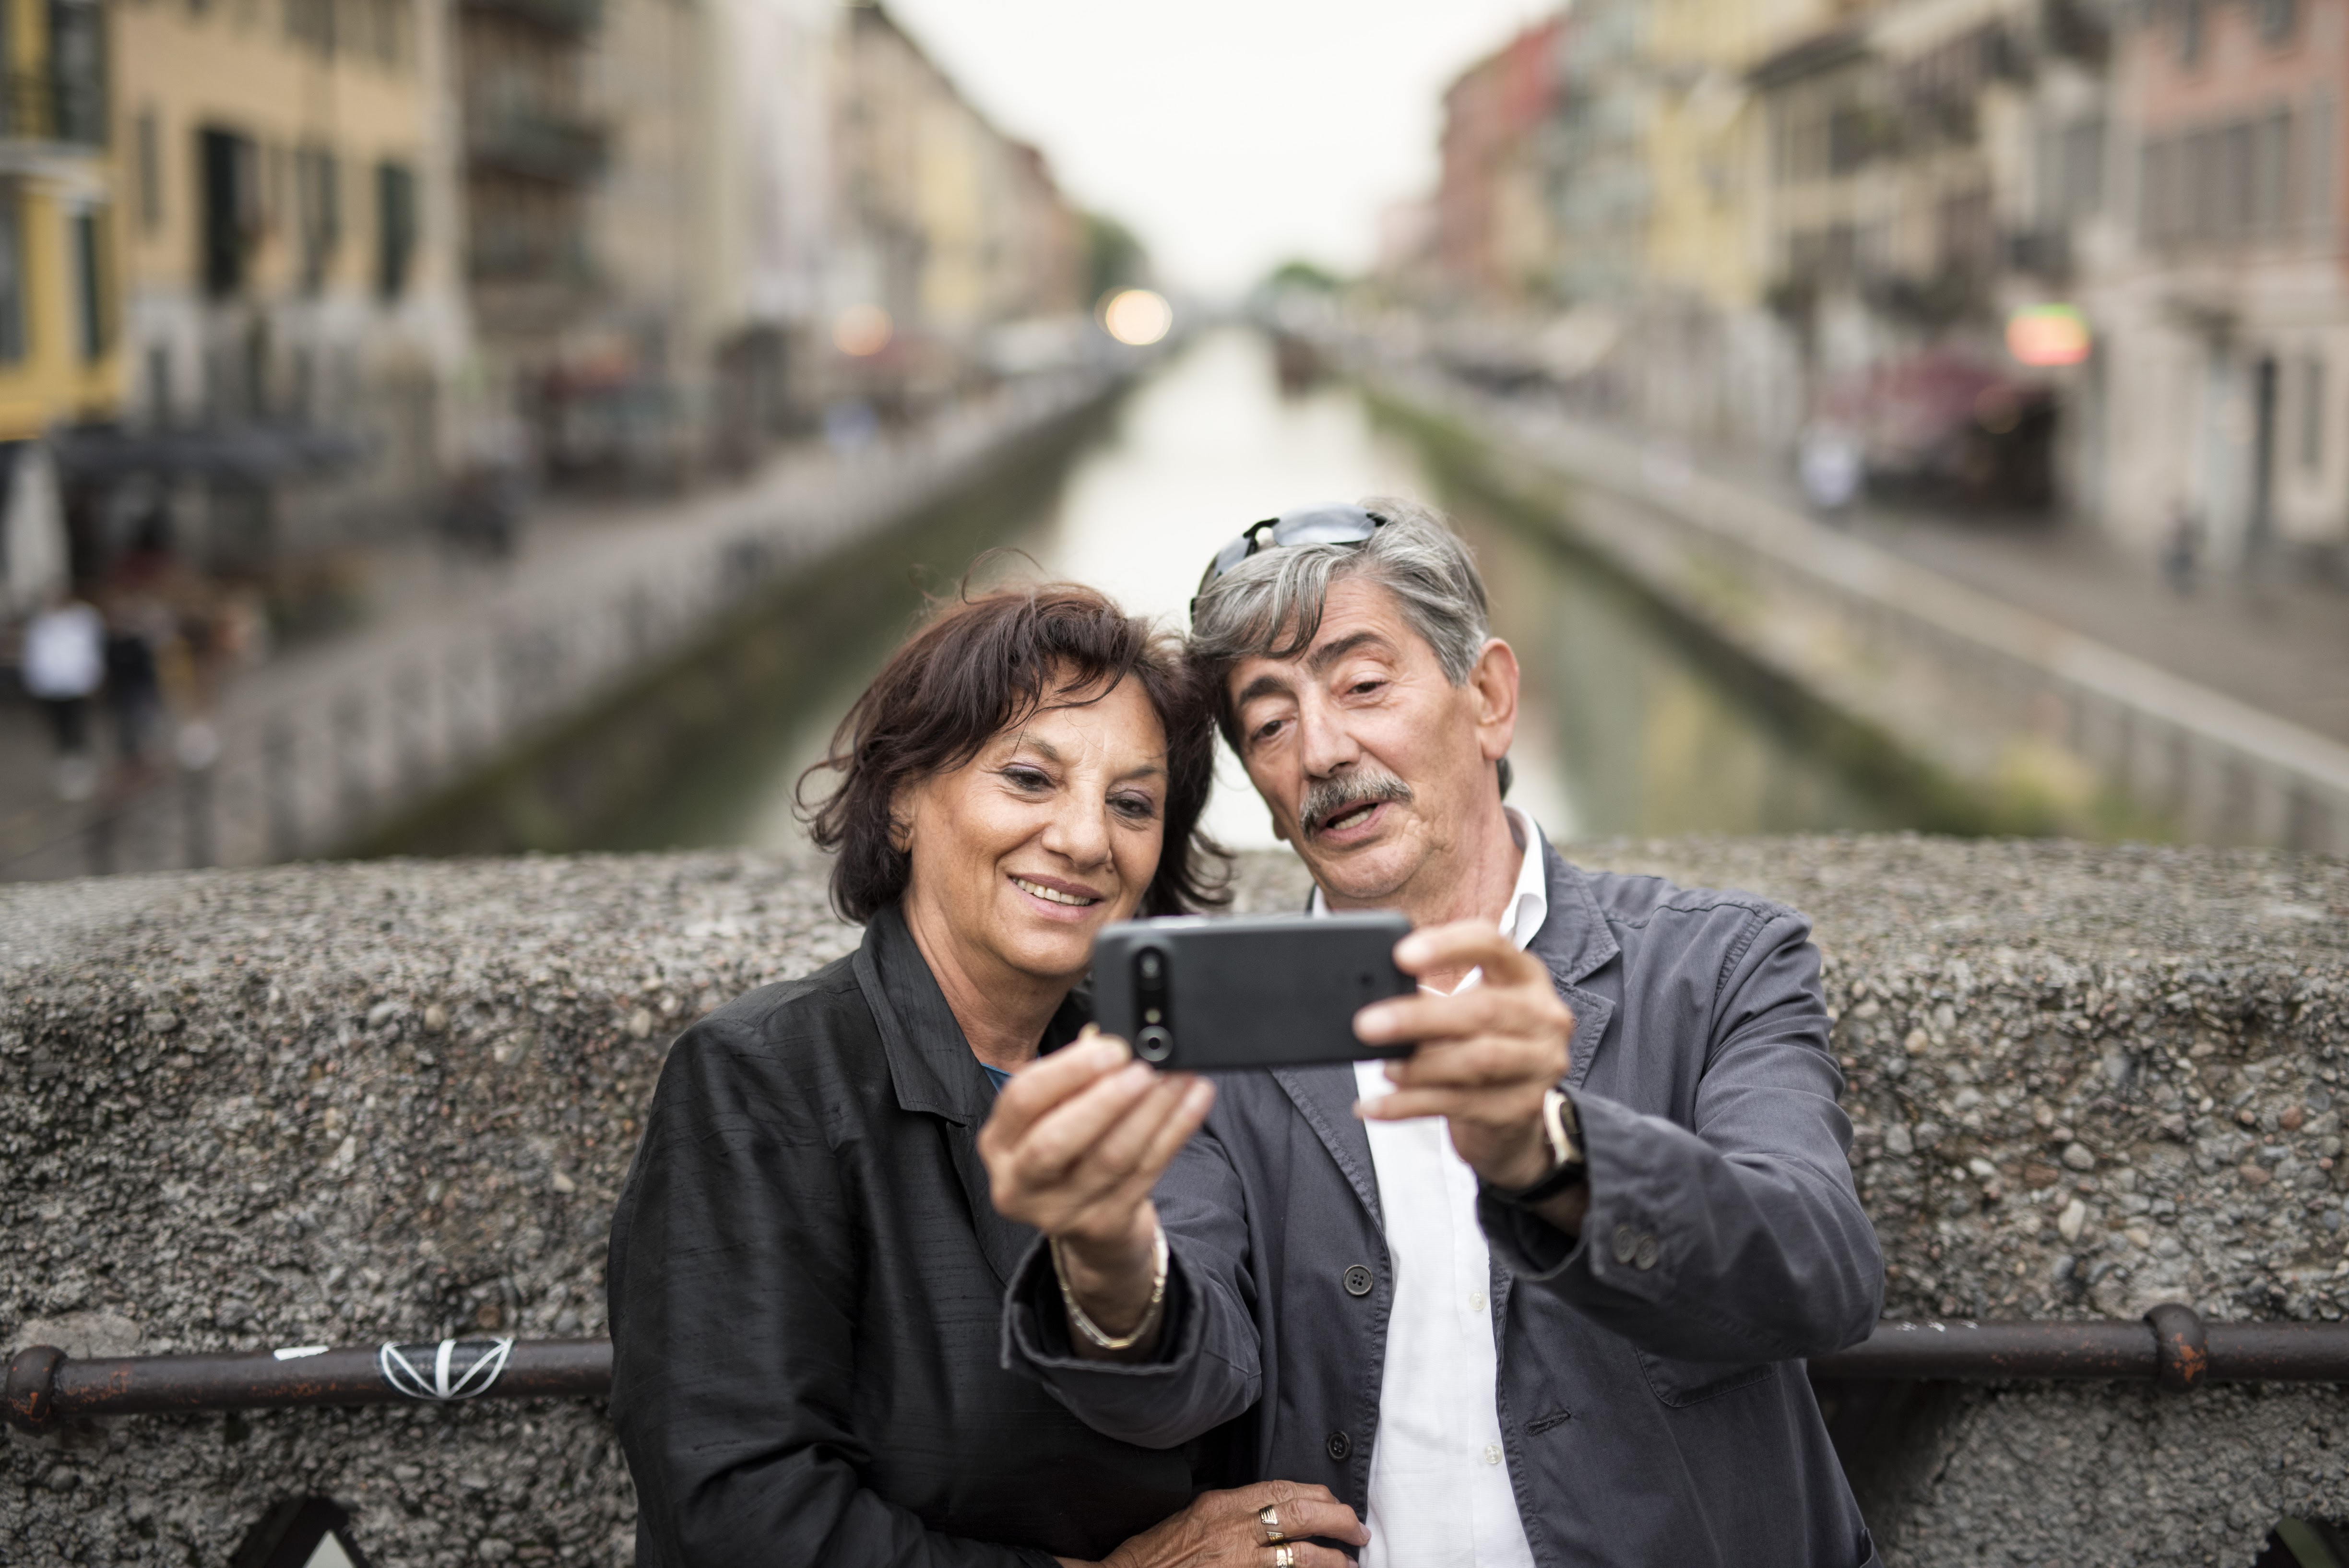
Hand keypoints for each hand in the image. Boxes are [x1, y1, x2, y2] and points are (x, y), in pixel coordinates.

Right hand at [979, 1026, 1214, 1336]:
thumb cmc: (1070, 1147)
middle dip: (1105, 1100)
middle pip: (1056, 1141)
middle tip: (1143, 1069)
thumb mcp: (1056, 1112)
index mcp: (999, 1141)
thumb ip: (1075, 1078)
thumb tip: (1114, 1038)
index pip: (1022, 1100)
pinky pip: (1145, 1173)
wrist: (1088, 1218)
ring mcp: (1058, 1212)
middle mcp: (1018, 1181)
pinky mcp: (1102, 1225)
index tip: (1113, 1048)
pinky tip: (1193, 1101)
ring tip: (1178, 1078)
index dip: (1067, 1071)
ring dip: (1151, 1113)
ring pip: (1110, 1158)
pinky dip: (1174, 1132)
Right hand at [1055, 1480, 1368, 1567]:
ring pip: (1303, 1555)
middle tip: (1357, 1530)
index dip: (1316, 1494)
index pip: (1282, 1488)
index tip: (1334, 1503)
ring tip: (1350, 1563)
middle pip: (1301, 1514)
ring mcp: (1240, 1562)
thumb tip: (1264, 1512)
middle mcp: (1235, 1529)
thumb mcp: (1191, 1519)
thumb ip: (1229, 1513)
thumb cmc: (1155, 1557)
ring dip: (1333, 1559)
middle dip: (1338, 1520)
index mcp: (1221, 1505)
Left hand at [1351, 920, 1573, 1191]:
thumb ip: (1426, 998)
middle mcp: (1544, 1015)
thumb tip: (1370, 1000)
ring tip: (1384, 1068)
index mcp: (1525, 975)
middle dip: (1418, 1018)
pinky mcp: (1526, 1106)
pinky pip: (1461, 1103)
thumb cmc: (1478, 1043)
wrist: (1511, 1111)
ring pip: (1477, 1060)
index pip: (1491, 944)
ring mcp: (1542, 1063)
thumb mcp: (1462, 1009)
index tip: (1400, 956)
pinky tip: (1375, 1106)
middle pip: (1483, 1009)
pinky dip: (1411, 1105)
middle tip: (1367, 1024)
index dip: (1446, 945)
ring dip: (1419, 1066)